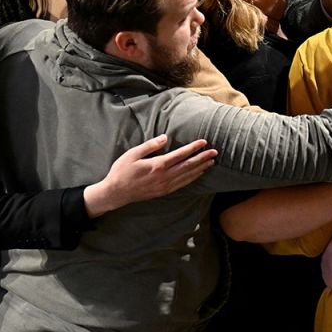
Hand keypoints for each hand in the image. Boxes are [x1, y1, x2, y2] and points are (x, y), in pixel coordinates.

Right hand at [85, 135, 217, 216]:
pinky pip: (182, 184)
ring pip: (188, 176)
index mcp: (157, 166)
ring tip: (211, 162)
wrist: (116, 193)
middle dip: (203, 158)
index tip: (204, 142)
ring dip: (201, 168)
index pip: (180, 155)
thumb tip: (165, 138)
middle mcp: (164, 177)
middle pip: (188, 166)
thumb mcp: (133, 154)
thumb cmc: (122, 171)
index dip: (193, 148)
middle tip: (215, 152)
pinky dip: (192, 178)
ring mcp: (165, 186)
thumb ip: (150, 145)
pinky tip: (198, 174)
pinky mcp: (164, 192)